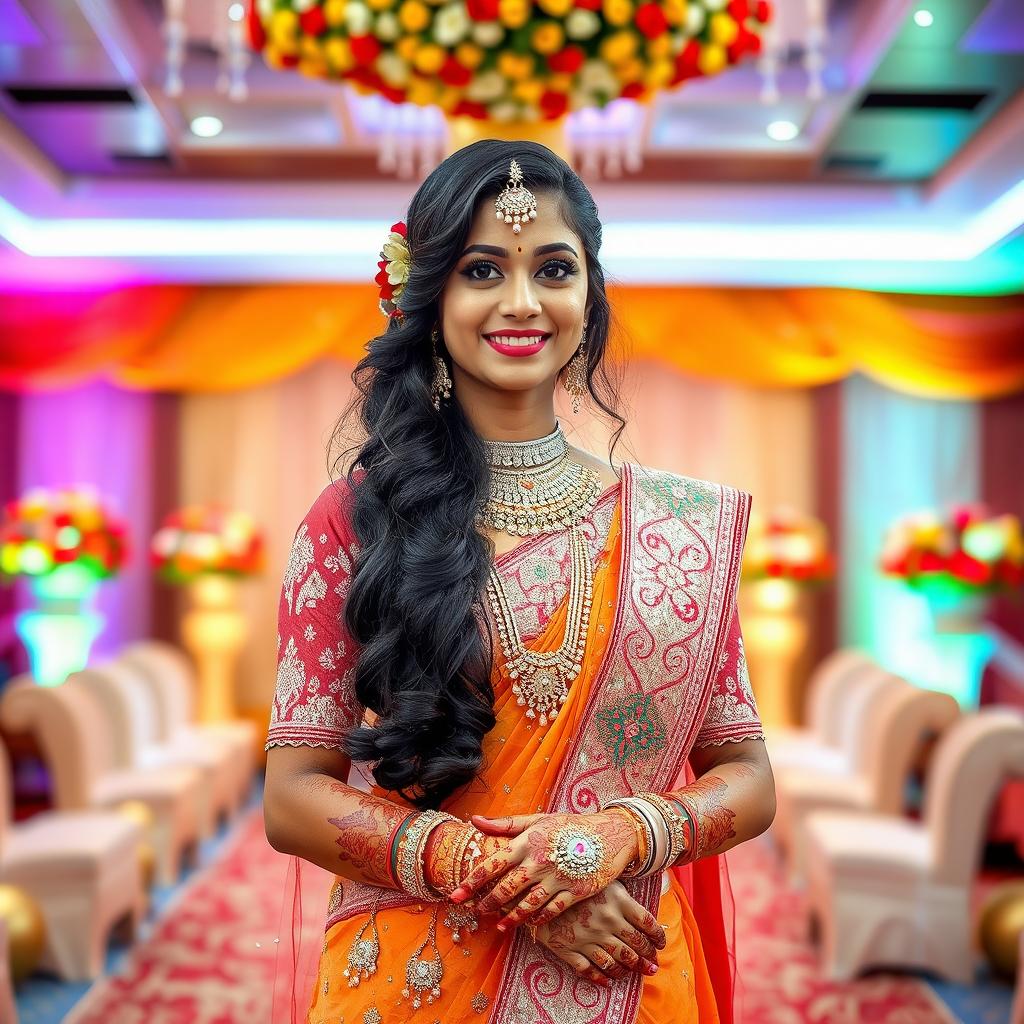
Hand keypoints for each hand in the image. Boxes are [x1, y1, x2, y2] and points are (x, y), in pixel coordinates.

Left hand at [449, 810, 639, 929]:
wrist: (610, 834)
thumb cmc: (570, 826)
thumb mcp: (539, 819)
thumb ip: (507, 824)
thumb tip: (475, 821)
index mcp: (528, 842)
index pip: (493, 864)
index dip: (472, 882)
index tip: (456, 895)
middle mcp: (539, 861)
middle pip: (507, 888)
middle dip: (488, 903)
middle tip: (475, 913)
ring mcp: (557, 878)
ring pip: (527, 904)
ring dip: (511, 917)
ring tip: (500, 925)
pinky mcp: (575, 892)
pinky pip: (551, 910)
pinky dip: (538, 918)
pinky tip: (530, 923)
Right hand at [520, 880, 665, 987]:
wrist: (535, 888)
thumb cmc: (571, 878)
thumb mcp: (601, 877)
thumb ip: (620, 891)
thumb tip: (640, 903)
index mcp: (618, 901)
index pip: (647, 923)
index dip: (657, 937)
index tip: (660, 943)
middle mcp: (608, 922)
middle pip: (635, 945)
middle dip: (647, 957)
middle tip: (653, 964)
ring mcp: (590, 938)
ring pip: (617, 962)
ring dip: (630, 969)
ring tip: (637, 972)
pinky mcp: (571, 951)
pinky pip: (591, 970)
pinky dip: (603, 978)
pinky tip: (610, 979)